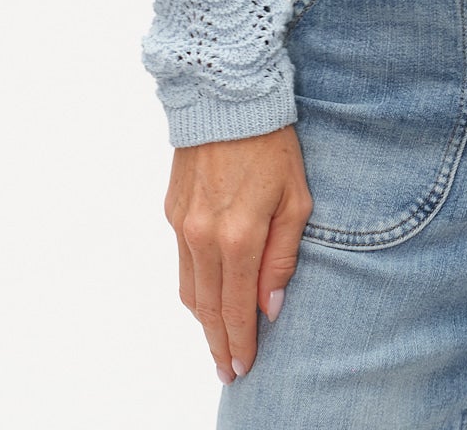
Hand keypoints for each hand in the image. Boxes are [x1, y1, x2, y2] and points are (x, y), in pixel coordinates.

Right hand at [165, 127, 312, 384]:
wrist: (227, 97)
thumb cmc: (272, 144)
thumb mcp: (295, 199)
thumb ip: (281, 257)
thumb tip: (269, 306)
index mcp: (237, 237)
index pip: (235, 309)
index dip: (240, 343)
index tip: (243, 368)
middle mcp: (202, 237)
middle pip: (206, 308)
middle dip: (218, 343)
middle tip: (227, 369)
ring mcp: (182, 224)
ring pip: (188, 289)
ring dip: (202, 320)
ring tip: (218, 340)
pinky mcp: (171, 210)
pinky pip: (181, 261)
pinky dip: (193, 286)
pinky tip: (207, 294)